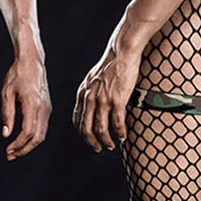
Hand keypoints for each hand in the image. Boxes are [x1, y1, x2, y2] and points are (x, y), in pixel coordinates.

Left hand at [1, 54, 49, 160]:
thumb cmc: (17, 74)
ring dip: (28, 145)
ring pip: (41, 135)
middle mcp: (43, 108)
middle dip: (23, 149)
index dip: (18, 144)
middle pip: (37, 138)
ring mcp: (47, 108)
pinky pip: (43, 128)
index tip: (7, 150)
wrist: (32, 62)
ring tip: (14, 150)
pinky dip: (33, 137)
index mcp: (33, 104)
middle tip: (10, 155)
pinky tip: (22, 139)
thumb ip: (7, 114)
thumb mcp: (7, 93)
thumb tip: (6, 134)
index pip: (28, 132)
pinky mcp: (47, 108)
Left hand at [73, 33, 142, 152]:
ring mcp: (102, 100)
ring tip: (112, 145)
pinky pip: (117, 123)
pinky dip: (120, 133)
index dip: (82, 132)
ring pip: (101, 129)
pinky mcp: (117, 100)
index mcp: (83, 93)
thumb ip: (91, 91)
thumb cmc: (110, 64)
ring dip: (106, 141)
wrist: (121, 52)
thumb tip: (93, 103)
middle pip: (86, 128)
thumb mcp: (93, 78)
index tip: (89, 139)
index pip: (77, 119)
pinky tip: (123, 136)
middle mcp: (89, 98)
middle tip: (98, 148)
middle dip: (91, 142)